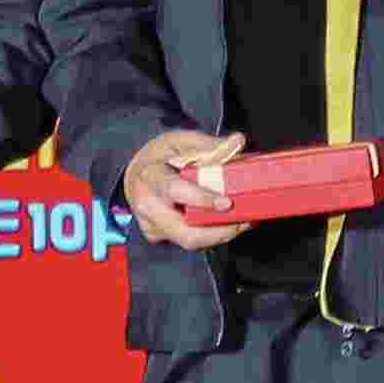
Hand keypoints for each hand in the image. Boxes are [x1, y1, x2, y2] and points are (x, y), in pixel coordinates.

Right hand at [123, 131, 248, 250]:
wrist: (136, 174)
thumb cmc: (159, 155)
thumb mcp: (181, 141)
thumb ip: (210, 144)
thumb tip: (239, 141)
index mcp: (151, 177)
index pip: (175, 191)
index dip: (202, 199)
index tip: (227, 203)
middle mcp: (148, 207)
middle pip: (185, 232)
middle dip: (220, 231)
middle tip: (247, 220)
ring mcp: (152, 226)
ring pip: (190, 241)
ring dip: (221, 234)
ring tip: (245, 221)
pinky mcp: (159, 236)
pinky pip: (189, 240)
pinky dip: (211, 235)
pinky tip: (229, 224)